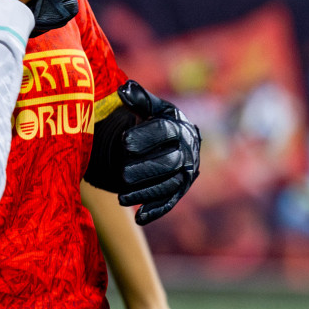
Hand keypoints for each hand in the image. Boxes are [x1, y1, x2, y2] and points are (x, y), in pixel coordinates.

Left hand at [116, 81, 202, 224]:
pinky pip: (171, 201)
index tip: (123, 142)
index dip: (144, 137)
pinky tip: (138, 218)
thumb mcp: (147, 107)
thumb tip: (125, 89)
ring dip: (146, 193)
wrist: (170, 140)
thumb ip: (137, 98)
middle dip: (144, 170)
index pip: (164, 131)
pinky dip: (156, 210)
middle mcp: (188, 150)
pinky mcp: (180, 189)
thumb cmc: (153, 121)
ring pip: (170, 185)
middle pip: (169, 162)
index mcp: (179, 126)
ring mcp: (186, 172)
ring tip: (121, 198)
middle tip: (120, 175)